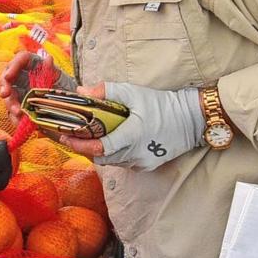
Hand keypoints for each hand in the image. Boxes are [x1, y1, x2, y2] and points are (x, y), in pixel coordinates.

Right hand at [0, 51, 76, 120]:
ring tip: (18, 112)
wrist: (66, 103)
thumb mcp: (58, 77)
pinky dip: (16, 117)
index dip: (13, 66)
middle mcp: (21, 76)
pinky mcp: (19, 106)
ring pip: (8, 97)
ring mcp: (18, 92)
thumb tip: (48, 59)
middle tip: (5, 94)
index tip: (9, 76)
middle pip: (7, 78)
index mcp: (32, 64)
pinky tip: (20, 121)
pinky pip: (13, 112)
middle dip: (4, 86)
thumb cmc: (61, 85)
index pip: (20, 60)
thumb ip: (51, 69)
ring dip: (11, 104)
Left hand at [58, 82, 204, 169]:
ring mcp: (141, 162)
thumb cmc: (162, 105)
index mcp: (132, 136)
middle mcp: (135, 153)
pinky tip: (109, 143)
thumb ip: (106, 91)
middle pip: (101, 156)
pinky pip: (122, 163)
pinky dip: (112, 154)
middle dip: (83, 148)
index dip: (79, 145)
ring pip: (111, 161)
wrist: (192, 119)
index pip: (99, 147)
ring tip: (85, 139)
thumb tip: (81, 92)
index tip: (65, 137)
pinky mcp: (146, 166)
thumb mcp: (134, 93)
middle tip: (69, 137)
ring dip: (97, 151)